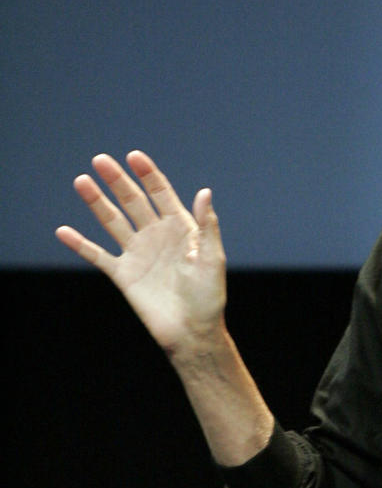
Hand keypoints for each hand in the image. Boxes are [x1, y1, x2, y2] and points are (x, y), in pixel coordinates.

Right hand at [56, 151, 225, 357]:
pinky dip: (81, 244)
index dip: (148, 174)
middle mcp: (157, 235)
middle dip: (118, 180)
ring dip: (97, 203)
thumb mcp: (212, 258)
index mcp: (181, 228)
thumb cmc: (209, 296)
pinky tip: (63, 231)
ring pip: (113, 221)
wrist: (192, 331)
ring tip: (81, 181)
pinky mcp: (124, 274)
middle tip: (100, 160)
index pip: (161, 194)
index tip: (133, 156)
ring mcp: (138, 253)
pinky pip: (98, 255)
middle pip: (133, 202)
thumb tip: (204, 192)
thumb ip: (206, 225)